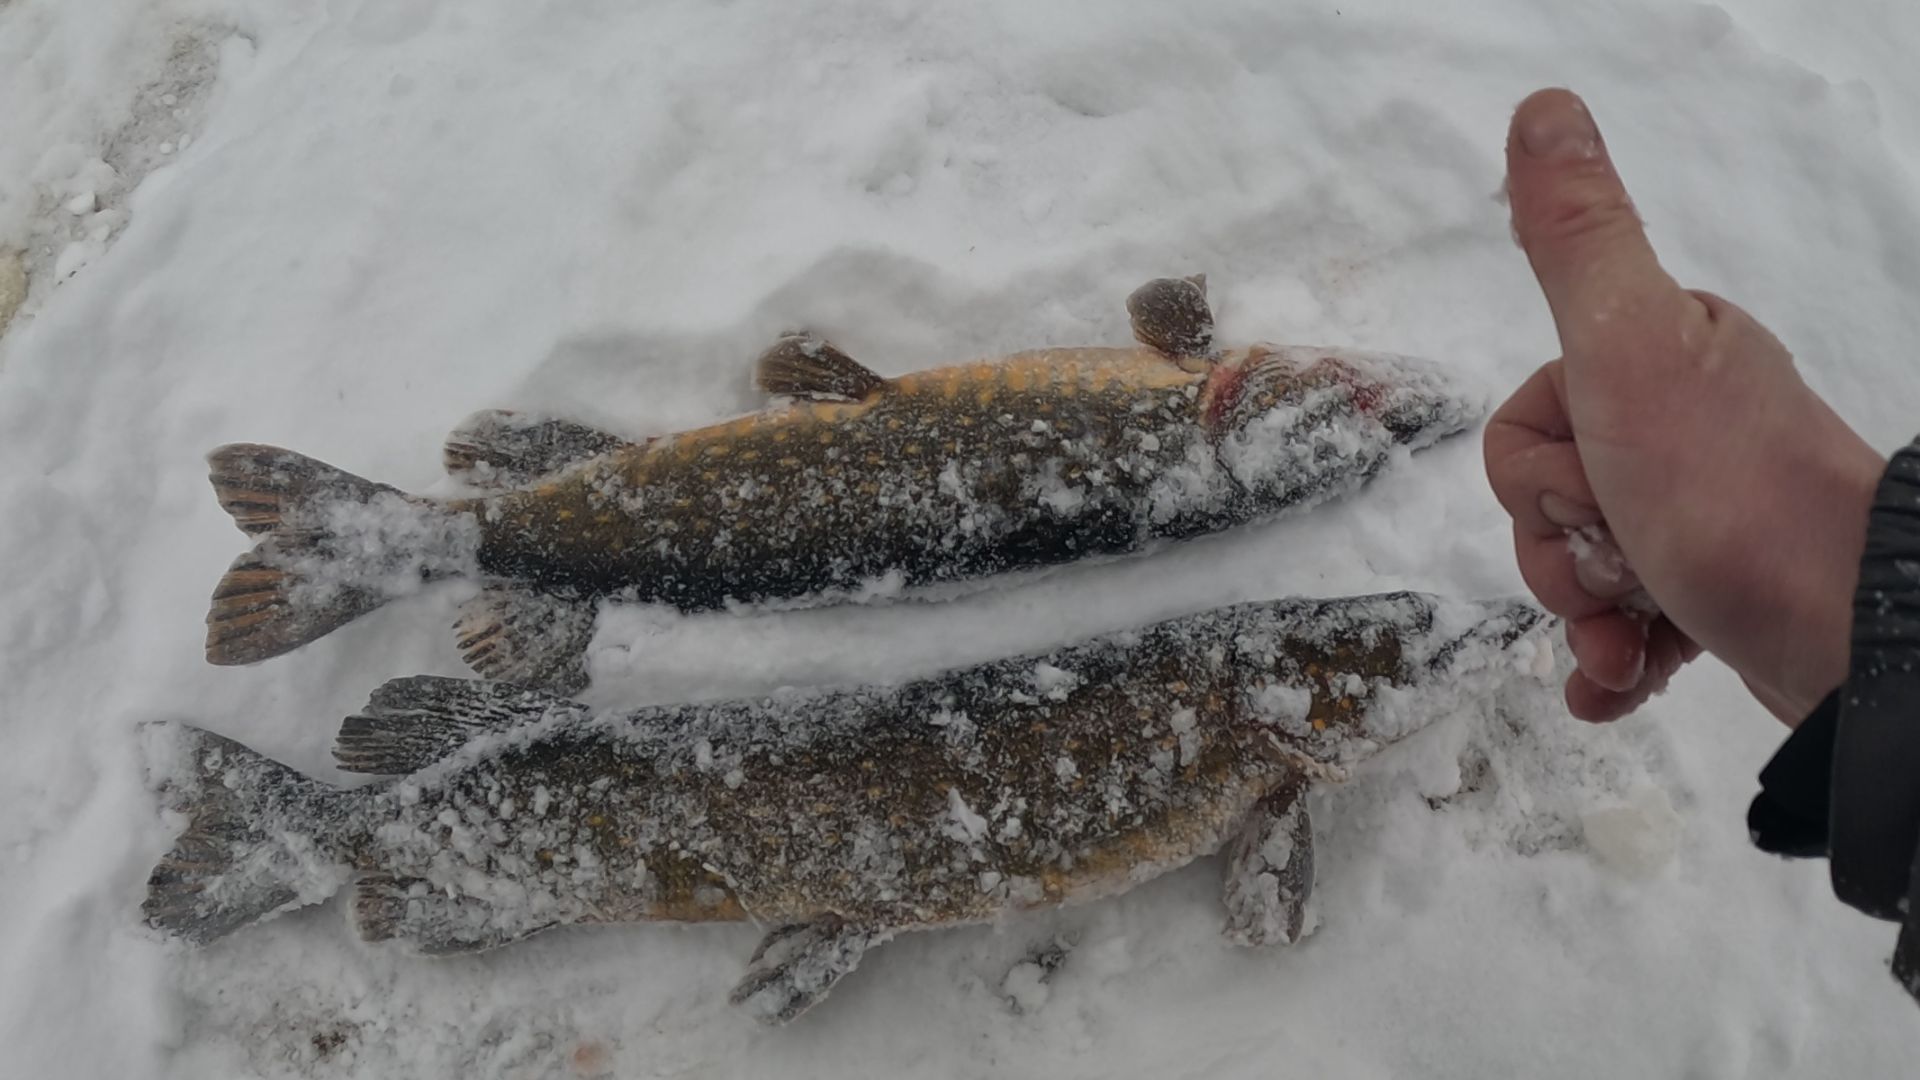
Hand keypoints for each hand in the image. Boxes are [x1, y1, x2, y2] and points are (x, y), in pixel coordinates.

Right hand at [1485, 89, 1884, 724]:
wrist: (1842, 632)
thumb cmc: (1725, 489)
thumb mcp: (1631, 345)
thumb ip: (1576, 237)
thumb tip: (1542, 105)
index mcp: (1663, 359)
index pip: (1523, 419)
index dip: (1537, 468)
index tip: (1602, 477)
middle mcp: (1682, 429)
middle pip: (1540, 497)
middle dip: (1558, 549)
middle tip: (1622, 556)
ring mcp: (1696, 517)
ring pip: (1572, 567)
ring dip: (1581, 610)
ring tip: (1631, 628)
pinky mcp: (1711, 598)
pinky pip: (1618, 630)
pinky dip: (1607, 660)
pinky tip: (1618, 679)